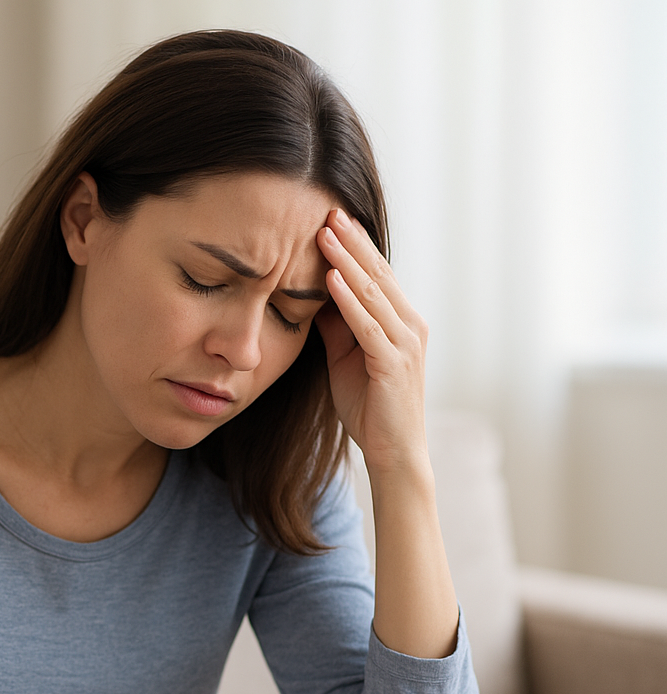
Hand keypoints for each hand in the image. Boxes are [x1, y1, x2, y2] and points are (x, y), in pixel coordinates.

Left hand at [315, 208, 429, 476]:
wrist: (393, 453)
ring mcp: (405, 343)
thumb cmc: (370, 407)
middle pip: (378, 274)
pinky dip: (349, 301)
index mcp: (400, 322)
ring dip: (346, 262)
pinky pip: (368, 326)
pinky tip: (329, 280)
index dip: (354, 246)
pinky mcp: (394, 364)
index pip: (376, 274)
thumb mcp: (346, 357)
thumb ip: (337, 326)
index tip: (330, 218)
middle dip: (351, 242)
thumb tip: (314, 294)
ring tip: (324, 233)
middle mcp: (409, 326)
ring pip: (373, 293)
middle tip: (327, 209)